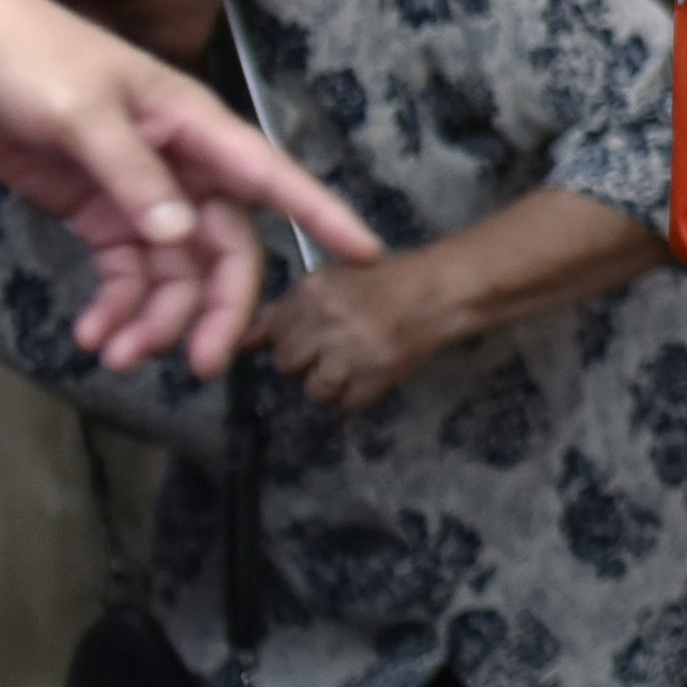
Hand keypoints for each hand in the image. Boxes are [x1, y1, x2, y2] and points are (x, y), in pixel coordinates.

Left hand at [0, 0, 383, 376]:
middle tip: (199, 364)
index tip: (367, 256)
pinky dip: (115, 309)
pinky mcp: (101, 217)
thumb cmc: (35, 60)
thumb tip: (180, 235)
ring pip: (176, 274)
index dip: (323, 217)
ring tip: (116, 357)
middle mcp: (185, 170)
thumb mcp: (81, 111)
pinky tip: (91, 334)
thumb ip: (131, 172)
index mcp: (197, 131)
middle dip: (217, 309)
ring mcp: (144, 198)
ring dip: (155, 321)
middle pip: (226, 249)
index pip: (274, 179)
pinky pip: (126, 274)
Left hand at [254, 252, 467, 410]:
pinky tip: (368, 380)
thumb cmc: (387, 283)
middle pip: (288, 365)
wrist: (439, 293)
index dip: (290, 340)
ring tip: (349, 371)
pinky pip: (348, 404)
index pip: (274, 334)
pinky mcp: (375, 377)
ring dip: (329, 387)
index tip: (308, 339)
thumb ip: (287, 311)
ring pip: (314, 391)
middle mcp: (325, 322)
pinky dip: (356, 398)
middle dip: (305, 365)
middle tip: (330, 354)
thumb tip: (246, 341)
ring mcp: (349, 352)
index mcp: (311, 293)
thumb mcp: (332, 282)